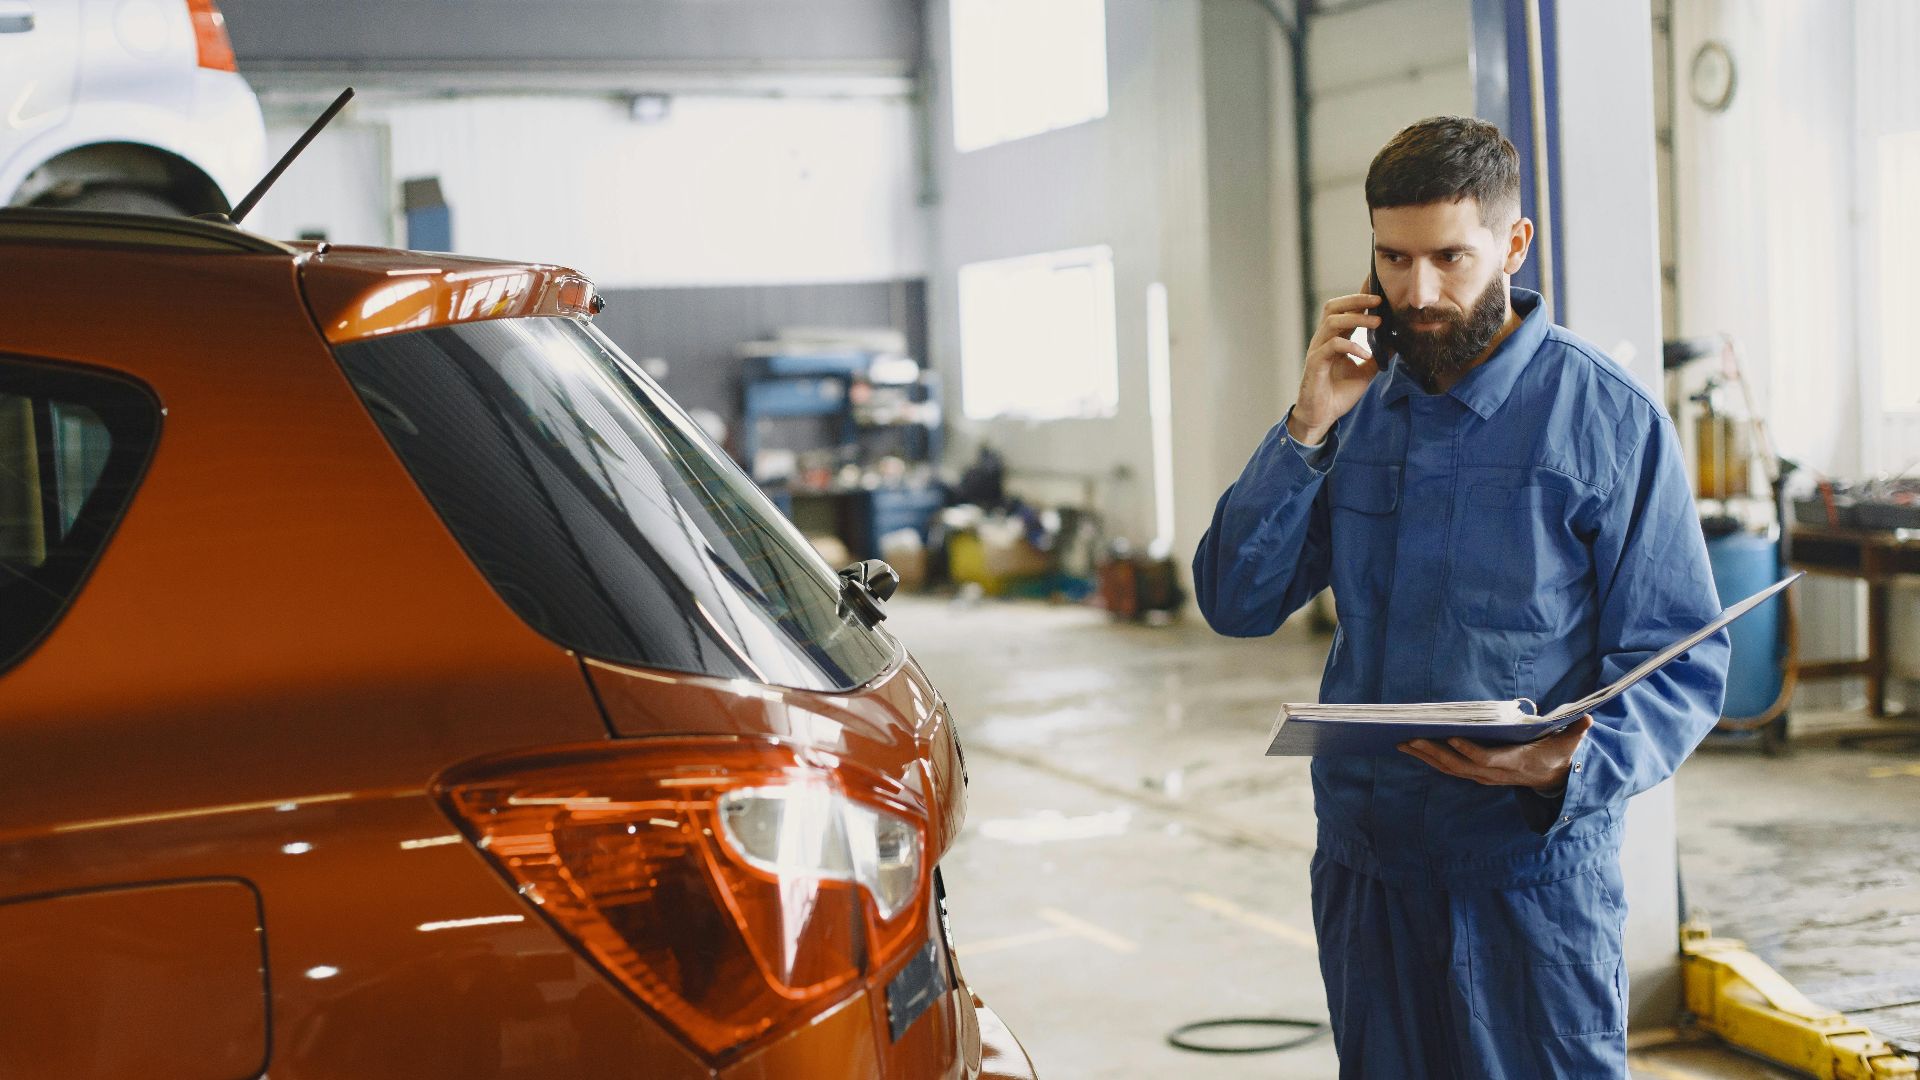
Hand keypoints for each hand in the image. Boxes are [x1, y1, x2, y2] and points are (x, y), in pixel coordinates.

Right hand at [1287, 281, 1388, 444]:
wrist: (1321, 416)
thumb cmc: (1338, 394)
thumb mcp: (1366, 372)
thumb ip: (1378, 355)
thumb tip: (1398, 341)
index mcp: (1334, 339)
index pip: (1344, 310)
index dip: (1359, 297)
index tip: (1379, 288)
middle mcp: (1323, 340)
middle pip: (1333, 307)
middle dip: (1356, 299)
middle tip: (1379, 300)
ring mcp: (1317, 350)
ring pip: (1332, 322)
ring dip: (1356, 319)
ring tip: (1378, 323)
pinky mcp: (1315, 364)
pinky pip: (1332, 347)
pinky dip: (1352, 347)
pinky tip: (1366, 355)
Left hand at [1398, 716, 1593, 792]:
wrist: (1552, 778)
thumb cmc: (1556, 755)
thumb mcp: (1569, 745)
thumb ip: (1575, 733)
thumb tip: (1588, 720)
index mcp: (1514, 763)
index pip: (1487, 759)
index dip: (1468, 751)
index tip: (1450, 737)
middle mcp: (1494, 773)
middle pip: (1459, 765)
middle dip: (1434, 752)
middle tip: (1410, 738)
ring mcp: (1483, 776)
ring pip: (1449, 768)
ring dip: (1425, 756)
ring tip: (1402, 742)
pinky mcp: (1475, 774)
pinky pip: (1448, 768)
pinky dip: (1429, 759)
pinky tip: (1412, 748)